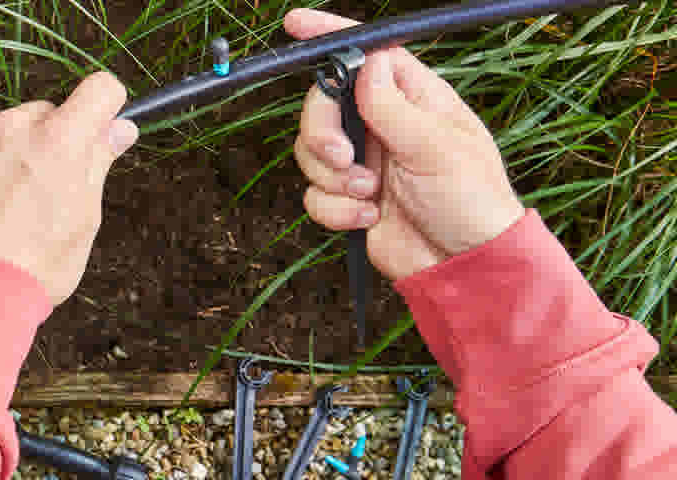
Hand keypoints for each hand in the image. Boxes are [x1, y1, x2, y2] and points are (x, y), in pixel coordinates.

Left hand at [0, 72, 138, 303]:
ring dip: (7, 158)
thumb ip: (97, 162)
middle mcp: (10, 129)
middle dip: (51, 142)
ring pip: (0, 136)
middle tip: (46, 192)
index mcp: (58, 139)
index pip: (99, 89)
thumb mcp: (83, 219)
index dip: (105, 109)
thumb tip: (118, 128)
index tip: (101, 131)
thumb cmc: (34, 266)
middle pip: (44, 115)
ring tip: (3, 212)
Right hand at [286, 9, 524, 279]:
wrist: (462, 265)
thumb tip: (365, 66)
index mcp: (416, 99)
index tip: (296, 25)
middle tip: (342, 158)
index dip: (332, 37)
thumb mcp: (437, 148)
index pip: (369, 53)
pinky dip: (335, 209)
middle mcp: (385, 124)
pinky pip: (314, 193)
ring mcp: (365, 160)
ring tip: (369, 195)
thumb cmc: (471, 202)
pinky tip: (369, 218)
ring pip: (312, 150)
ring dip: (332, 178)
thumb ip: (394, 107)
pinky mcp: (349, 197)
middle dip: (323, 133)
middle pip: (324, 105)